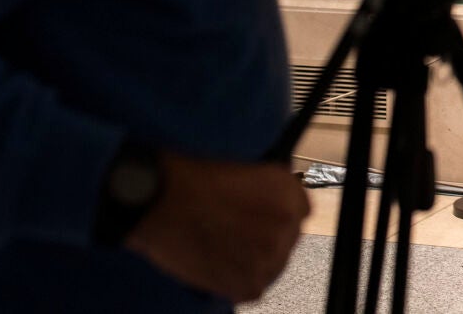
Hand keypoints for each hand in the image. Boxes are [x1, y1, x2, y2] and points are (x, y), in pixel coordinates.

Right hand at [126, 153, 309, 301]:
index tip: (262, 220)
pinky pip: (252, 288)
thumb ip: (267, 194)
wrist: (162, 202)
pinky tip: (216, 264)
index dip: (276, 217)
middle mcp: (287, 224)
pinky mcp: (250, 285)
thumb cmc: (192, 182)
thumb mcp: (245, 173)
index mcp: (289, 192)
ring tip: (222, 250)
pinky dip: (235, 282)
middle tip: (236, 237)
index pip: (299, 213)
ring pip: (271, 266)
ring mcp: (270, 257)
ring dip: (252, 262)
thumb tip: (269, 211)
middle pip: (286, 240)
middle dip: (264, 240)